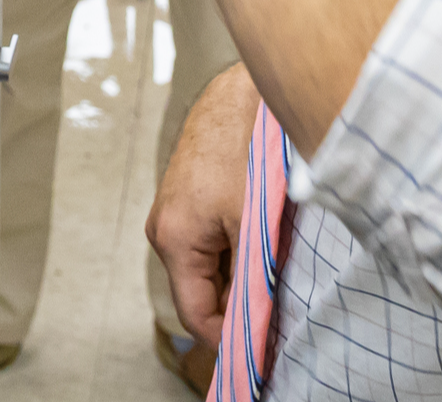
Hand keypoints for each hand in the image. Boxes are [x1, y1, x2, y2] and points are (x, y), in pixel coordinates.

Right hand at [147, 63, 261, 348]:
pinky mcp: (186, 195)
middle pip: (200, 290)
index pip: (196, 315)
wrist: (242, 95)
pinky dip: (234, 247)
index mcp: (172, 239)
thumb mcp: (251, 228)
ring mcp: (172, 210)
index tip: (263, 346)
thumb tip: (252, 321)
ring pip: (207, 264)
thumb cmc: (245, 152)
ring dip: (238, 271)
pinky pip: (209, 239)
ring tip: (273, 260)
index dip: (230, 337)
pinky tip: (260, 233)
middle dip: (236, 301)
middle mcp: (163, 226)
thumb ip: (247, 282)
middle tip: (278, 303)